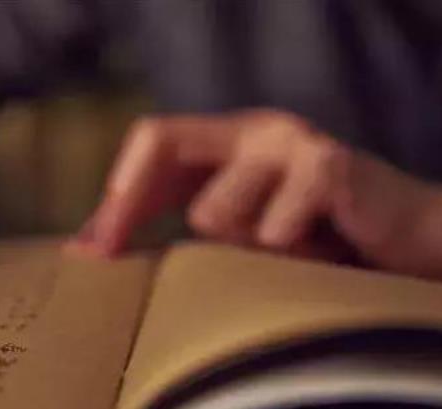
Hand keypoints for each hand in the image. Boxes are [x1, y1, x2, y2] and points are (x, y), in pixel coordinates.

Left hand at [68, 109, 441, 275]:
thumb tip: (83, 251)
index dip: (115, 193)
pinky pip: (271, 229)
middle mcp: (251, 128)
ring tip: (280, 245)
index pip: (150, 143)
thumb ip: (165, 227)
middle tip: (108, 251)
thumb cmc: (306, 231)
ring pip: (213, 211)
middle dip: (127, 202)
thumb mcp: (229, 228)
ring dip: (241, 246)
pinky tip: (316, 244)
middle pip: (160, 141)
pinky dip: (288, 250)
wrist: (397, 235)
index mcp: (225, 139)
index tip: (92, 250)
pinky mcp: (328, 165)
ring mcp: (290, 141)